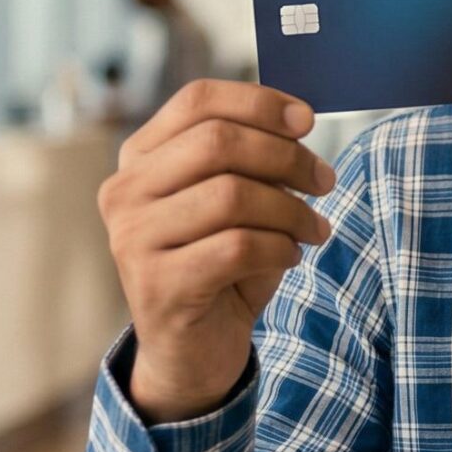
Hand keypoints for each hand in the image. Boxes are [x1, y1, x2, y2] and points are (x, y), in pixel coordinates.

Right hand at [99, 79, 336, 421]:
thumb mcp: (239, 202)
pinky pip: (236, 247)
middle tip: (326, 181)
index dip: (259, 102)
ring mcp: (133, 239)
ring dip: (291, 210)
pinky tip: (290, 257)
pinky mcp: (157, 284)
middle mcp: (125, 192)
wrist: (193, 351)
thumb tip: (297, 122)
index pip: (197, 100)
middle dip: (287, 157)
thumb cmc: (221, 265)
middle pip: (218, 142)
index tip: (308, 120)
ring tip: (315, 229)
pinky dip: (279, 248)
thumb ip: (254, 159)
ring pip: (232, 195)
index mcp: (140, 158)